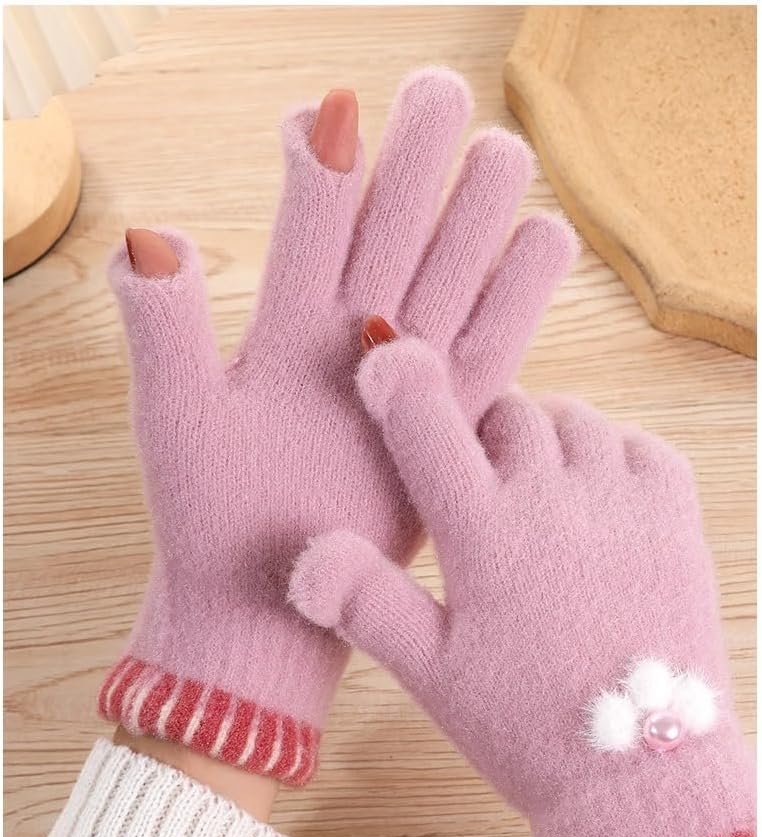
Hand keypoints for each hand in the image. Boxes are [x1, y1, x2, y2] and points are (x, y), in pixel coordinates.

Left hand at [100, 68, 575, 786]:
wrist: (265, 602)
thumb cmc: (206, 516)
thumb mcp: (176, 418)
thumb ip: (167, 329)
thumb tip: (151, 239)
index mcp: (285, 326)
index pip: (312, 221)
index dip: (321, 163)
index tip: (327, 110)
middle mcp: (350, 339)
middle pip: (391, 231)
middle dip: (413, 163)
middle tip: (438, 90)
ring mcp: (405, 378)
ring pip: (447, 278)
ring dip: (473, 216)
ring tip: (501, 151)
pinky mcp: (448, 423)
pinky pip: (491, 348)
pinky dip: (517, 296)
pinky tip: (543, 238)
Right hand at [290, 335, 755, 836]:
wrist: (640, 773)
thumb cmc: (524, 725)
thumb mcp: (431, 672)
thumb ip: (366, 604)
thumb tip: (307, 555)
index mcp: (485, 534)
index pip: (429, 423)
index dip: (399, 377)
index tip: (385, 356)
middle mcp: (555, 502)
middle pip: (504, 411)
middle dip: (476, 430)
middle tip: (470, 479)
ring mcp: (622, 504)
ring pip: (570, 419)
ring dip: (540, 438)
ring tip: (529, 491)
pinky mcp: (675, 518)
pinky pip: (637, 444)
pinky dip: (607, 452)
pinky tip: (590, 496)